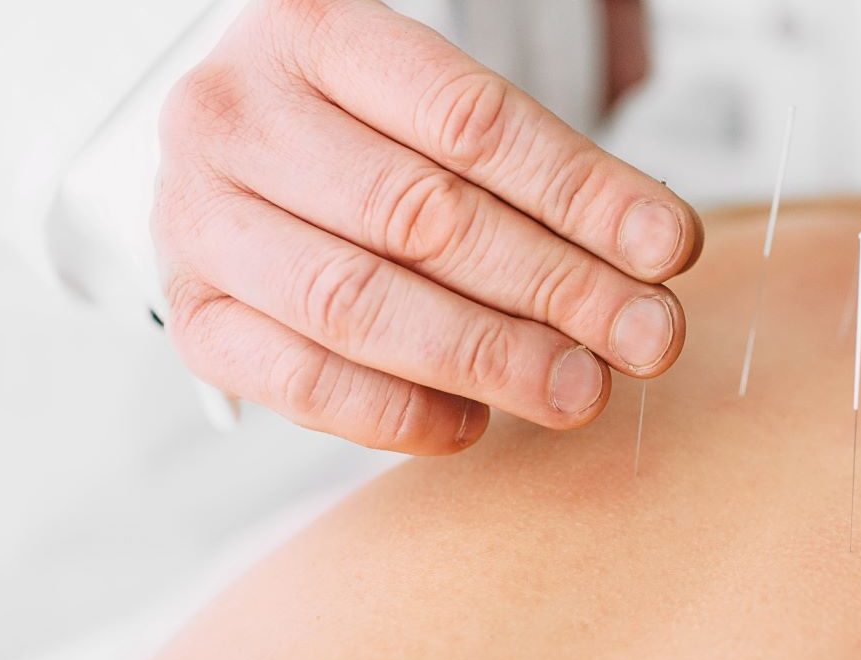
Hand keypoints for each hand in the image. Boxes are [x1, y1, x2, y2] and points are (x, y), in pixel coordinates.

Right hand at [155, 0, 702, 453]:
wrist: (241, 154)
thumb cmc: (364, 130)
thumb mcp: (439, 108)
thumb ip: (537, 172)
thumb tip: (652, 257)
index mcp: (311, 33)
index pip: (469, 121)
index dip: (580, 192)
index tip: (666, 249)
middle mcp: (236, 119)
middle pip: (421, 216)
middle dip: (555, 286)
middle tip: (646, 335)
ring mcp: (199, 222)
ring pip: (359, 303)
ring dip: (490, 358)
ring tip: (581, 388)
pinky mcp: (194, 316)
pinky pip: (300, 382)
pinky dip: (397, 413)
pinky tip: (475, 420)